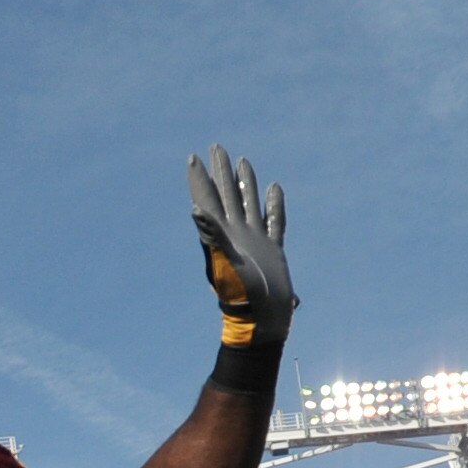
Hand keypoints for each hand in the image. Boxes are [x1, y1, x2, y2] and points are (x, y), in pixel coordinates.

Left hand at [187, 148, 294, 348]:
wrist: (261, 320)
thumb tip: (195, 210)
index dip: (199, 178)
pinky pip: (274, 221)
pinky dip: (274, 205)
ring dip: (245, 183)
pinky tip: (274, 189)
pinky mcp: (273, 250)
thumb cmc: (240, 296)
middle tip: (216, 147)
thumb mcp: (223, 264)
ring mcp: (254, 240)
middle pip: (227, 194)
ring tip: (243, 161)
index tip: (192, 157)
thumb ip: (211, 236)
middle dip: (221, 171)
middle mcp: (236, 233)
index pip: (207, 199)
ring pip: (249, 203)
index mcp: (221, 234)